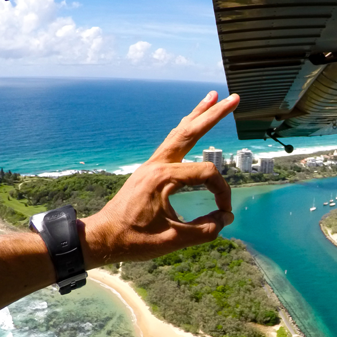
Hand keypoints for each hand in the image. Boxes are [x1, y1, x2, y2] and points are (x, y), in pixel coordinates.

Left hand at [81, 91, 239, 265]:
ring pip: (179, 132)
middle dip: (214, 114)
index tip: (224, 213)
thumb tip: (225, 218)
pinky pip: (170, 143)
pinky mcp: (149, 170)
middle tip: (234, 98)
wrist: (102, 238)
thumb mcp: (174, 240)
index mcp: (163, 177)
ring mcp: (151, 164)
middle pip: (191, 132)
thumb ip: (205, 229)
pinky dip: (184, 129)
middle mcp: (157, 164)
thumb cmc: (134, 240)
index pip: (207, 174)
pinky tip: (190, 123)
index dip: (222, 193)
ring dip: (197, 114)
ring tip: (212, 97)